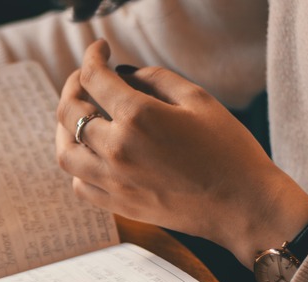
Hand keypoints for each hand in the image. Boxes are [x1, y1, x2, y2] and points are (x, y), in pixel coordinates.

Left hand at [56, 40, 307, 266]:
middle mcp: (116, 149)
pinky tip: (91, 155)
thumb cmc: (229, 150)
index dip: (93, 56)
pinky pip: (79, 185)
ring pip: (65, 151)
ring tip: (79, 116)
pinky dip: (77, 166)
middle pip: (70, 111)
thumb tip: (124, 74)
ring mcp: (113, 181)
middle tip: (85, 78)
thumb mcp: (197, 99)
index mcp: (137, 117)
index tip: (100, 50)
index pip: (95, 77)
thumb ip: (155, 79)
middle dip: (73, 86)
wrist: (243, 205)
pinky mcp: (118, 205)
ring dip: (64, 128)